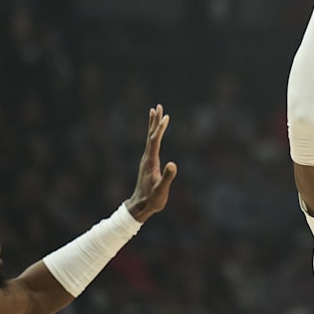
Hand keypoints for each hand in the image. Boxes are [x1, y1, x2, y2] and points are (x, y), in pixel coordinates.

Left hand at [125, 104, 177, 221]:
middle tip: (158, 106)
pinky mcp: (149, 163)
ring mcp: (147, 160)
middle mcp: (147, 158)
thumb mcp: (162, 189)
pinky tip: (155, 134)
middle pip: (151, 135)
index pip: (155, 141)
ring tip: (155, 113)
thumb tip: (172, 164)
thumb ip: (167, 177)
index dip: (160, 128)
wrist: (141, 207)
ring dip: (153, 125)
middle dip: (154, 121)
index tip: (165, 116)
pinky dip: (154, 135)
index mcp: (150, 161)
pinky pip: (151, 145)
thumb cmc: (152, 199)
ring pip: (150, 139)